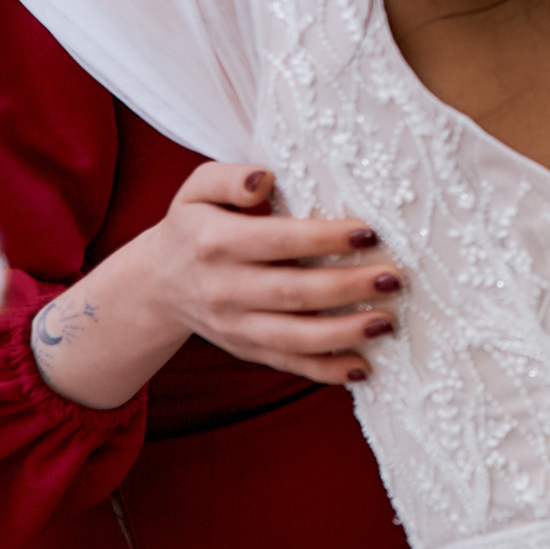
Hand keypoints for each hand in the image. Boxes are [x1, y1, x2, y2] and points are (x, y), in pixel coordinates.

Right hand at [104, 163, 401, 386]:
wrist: (157, 285)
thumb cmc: (193, 226)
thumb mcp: (197, 189)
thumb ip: (229, 177)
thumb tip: (264, 179)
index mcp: (215, 243)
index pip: (276, 241)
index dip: (322, 239)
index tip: (369, 233)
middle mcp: (224, 289)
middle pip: (292, 293)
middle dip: (346, 288)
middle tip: (392, 278)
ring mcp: (235, 326)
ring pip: (293, 337)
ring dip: (344, 334)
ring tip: (386, 322)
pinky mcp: (246, 349)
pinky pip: (288, 364)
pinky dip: (326, 371)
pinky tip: (364, 369)